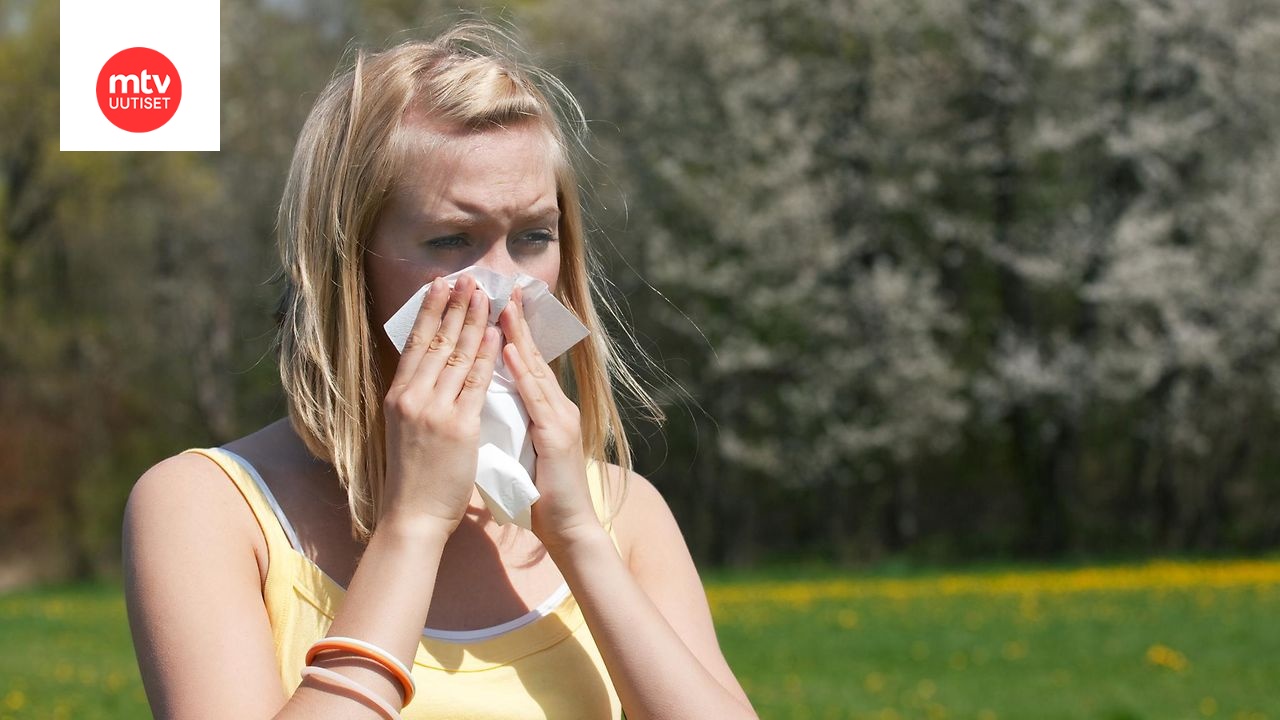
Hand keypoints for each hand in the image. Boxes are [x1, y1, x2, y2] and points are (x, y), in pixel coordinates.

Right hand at [381, 274, 500, 535]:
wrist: (412, 515)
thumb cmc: (412, 476)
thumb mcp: (404, 428)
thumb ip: (416, 399)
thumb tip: (428, 372)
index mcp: (398, 396)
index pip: (415, 342)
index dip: (429, 311)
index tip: (441, 285)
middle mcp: (413, 397)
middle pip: (437, 340)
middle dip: (454, 306)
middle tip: (467, 277)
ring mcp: (435, 410)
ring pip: (457, 355)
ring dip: (473, 321)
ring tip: (485, 294)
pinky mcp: (458, 426)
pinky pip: (476, 383)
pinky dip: (486, 355)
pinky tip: (495, 334)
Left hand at [498, 285, 599, 542]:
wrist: (566, 527)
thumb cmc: (540, 494)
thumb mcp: (519, 450)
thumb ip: (507, 424)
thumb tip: (481, 406)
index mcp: (545, 410)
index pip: (526, 363)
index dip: (512, 332)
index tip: (497, 303)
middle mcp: (556, 407)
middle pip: (534, 356)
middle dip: (517, 321)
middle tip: (505, 287)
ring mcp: (560, 419)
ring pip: (536, 369)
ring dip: (519, 336)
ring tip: (504, 306)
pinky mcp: (557, 435)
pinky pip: (537, 398)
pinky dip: (524, 372)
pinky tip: (512, 351)